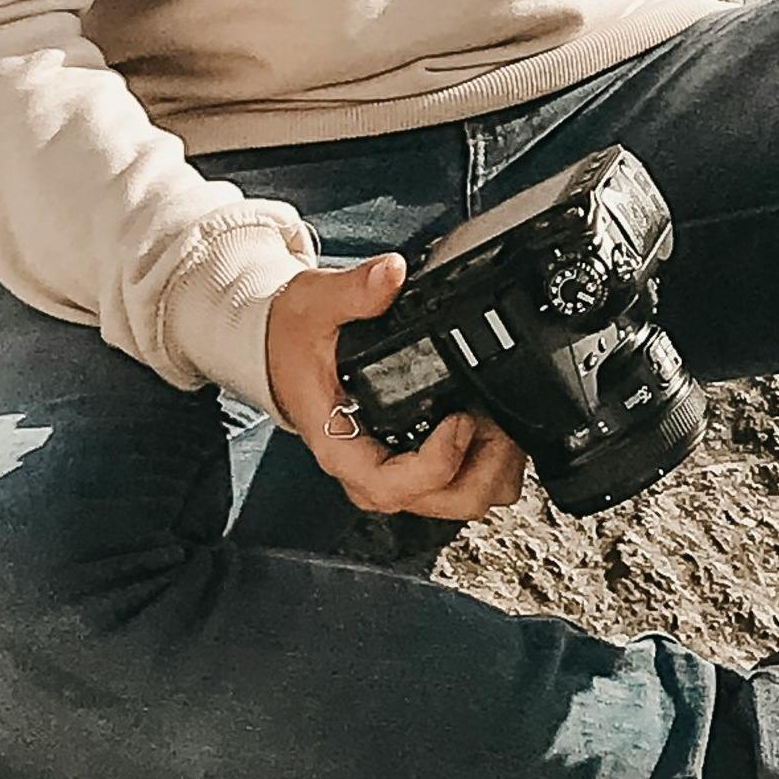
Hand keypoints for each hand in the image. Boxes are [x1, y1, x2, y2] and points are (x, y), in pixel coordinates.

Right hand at [260, 255, 529, 523]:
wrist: (279, 349)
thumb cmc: (292, 339)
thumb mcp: (315, 305)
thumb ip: (354, 290)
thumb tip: (391, 275)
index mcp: (339, 444)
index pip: (390, 486)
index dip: (437, 464)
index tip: (461, 420)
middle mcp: (366, 469)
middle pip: (438, 503)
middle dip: (483, 469)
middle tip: (498, 418)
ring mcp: (391, 470)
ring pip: (455, 500)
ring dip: (490, 468)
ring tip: (499, 417)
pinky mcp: (408, 462)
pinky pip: (456, 483)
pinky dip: (484, 460)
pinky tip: (491, 421)